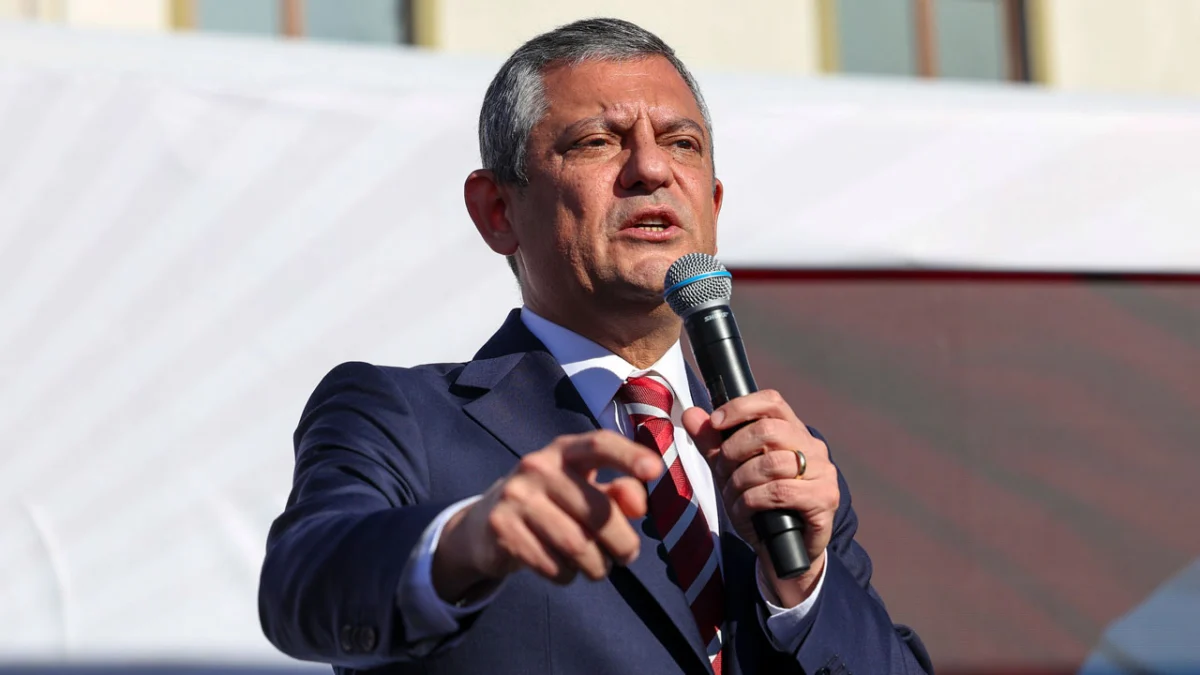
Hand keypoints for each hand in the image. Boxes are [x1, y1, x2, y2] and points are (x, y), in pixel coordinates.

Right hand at [432, 430, 663, 602]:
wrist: (485, 524)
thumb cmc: (552, 504)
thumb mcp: (585, 490)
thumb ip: (619, 493)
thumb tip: (639, 506)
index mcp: (565, 450)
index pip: (600, 444)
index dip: (629, 456)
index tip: (654, 471)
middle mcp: (537, 466)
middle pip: (598, 512)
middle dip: (622, 543)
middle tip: (626, 556)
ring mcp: (516, 496)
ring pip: (577, 546)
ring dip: (597, 566)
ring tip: (597, 567)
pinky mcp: (502, 529)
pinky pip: (552, 565)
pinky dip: (567, 576)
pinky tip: (564, 569)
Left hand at [682, 390, 837, 606]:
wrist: (783, 552)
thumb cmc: (759, 505)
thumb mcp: (730, 472)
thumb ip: (712, 443)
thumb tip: (691, 414)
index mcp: (793, 432)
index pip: (772, 401)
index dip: (741, 407)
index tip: (716, 422)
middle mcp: (813, 447)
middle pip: (768, 430)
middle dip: (733, 450)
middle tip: (721, 470)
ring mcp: (823, 473)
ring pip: (772, 463)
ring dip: (740, 480)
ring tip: (731, 494)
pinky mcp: (824, 500)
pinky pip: (780, 492)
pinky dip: (752, 501)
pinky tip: (744, 510)